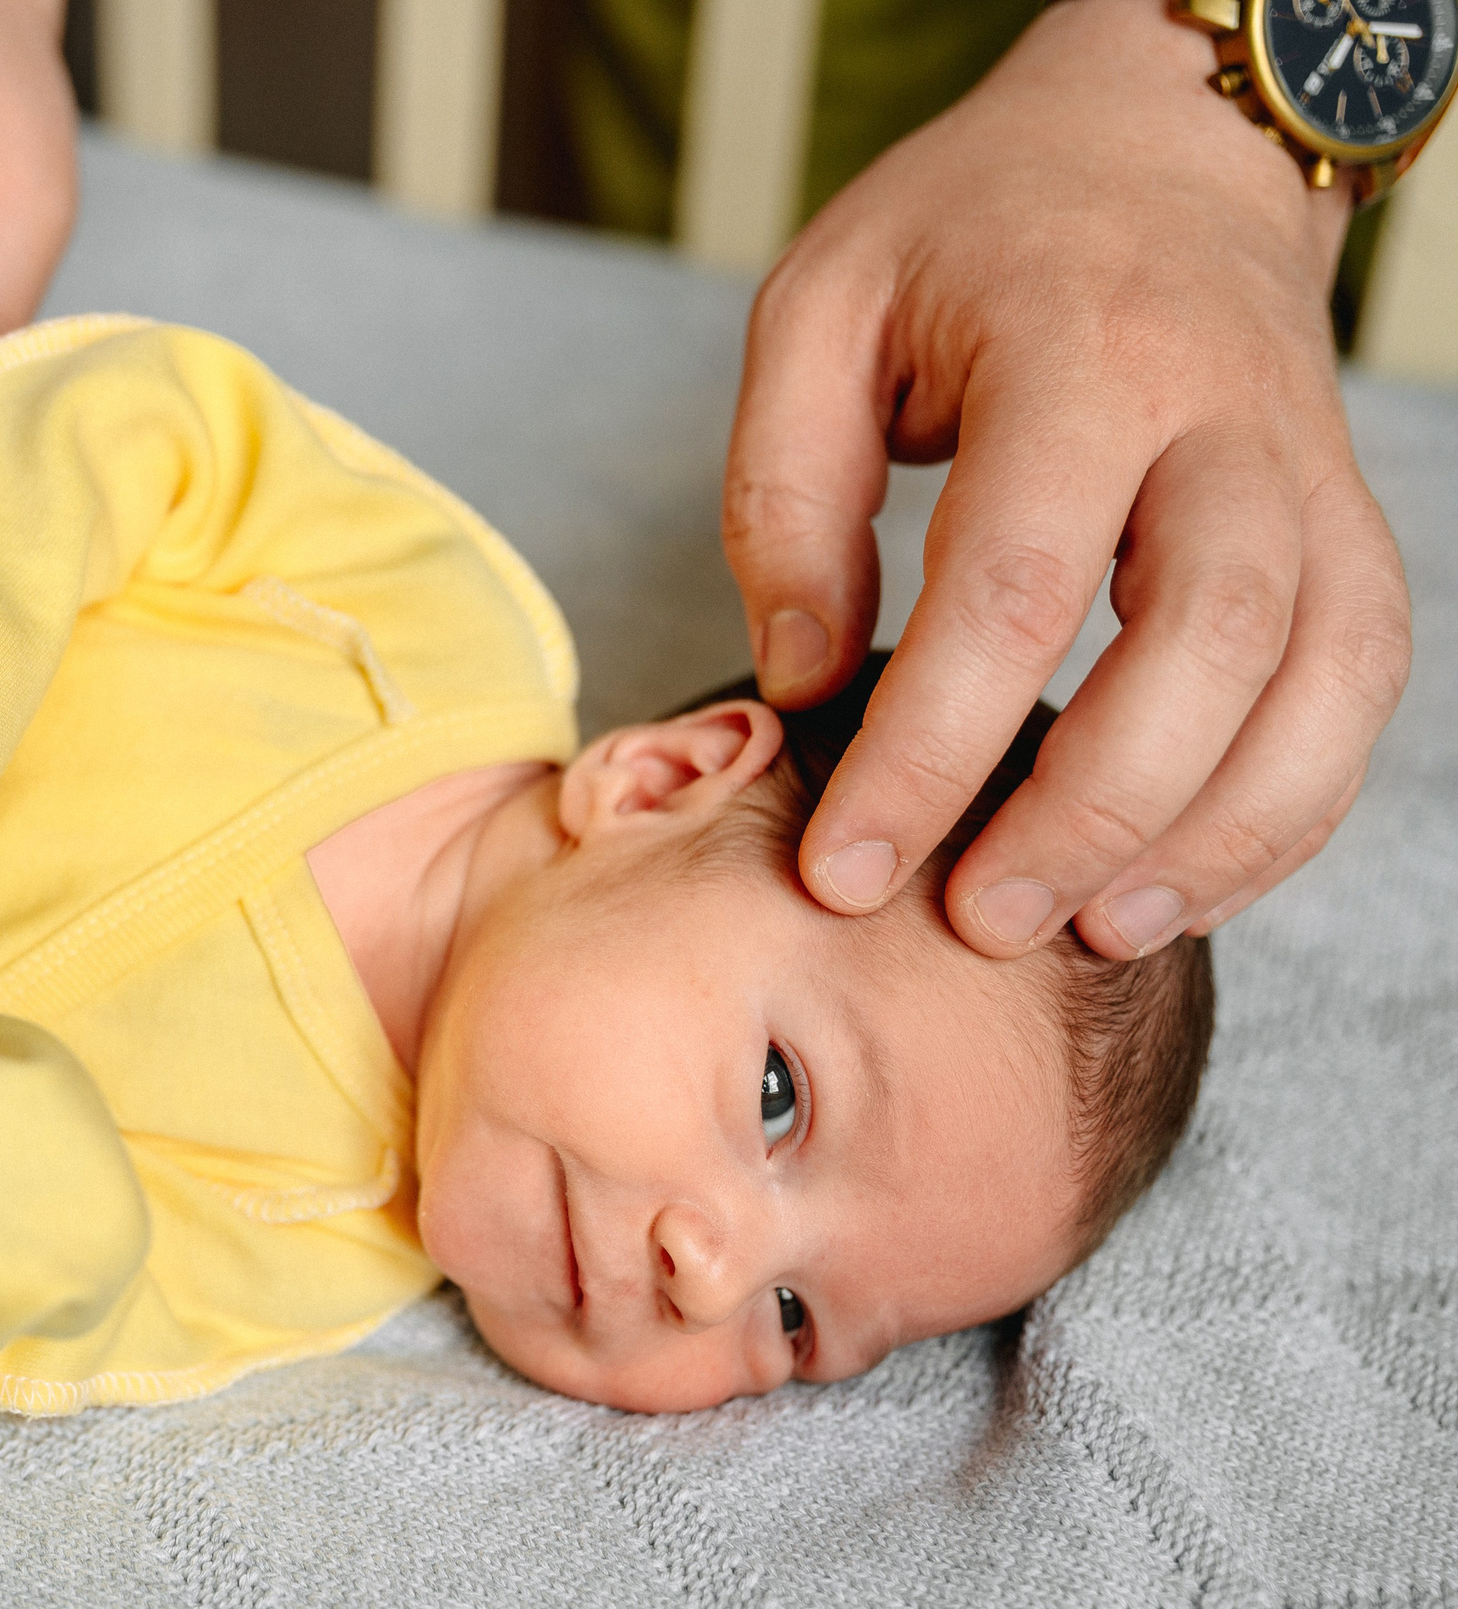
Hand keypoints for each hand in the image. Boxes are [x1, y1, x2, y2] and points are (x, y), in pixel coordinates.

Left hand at [723, 0, 1409, 960]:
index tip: (845, 866)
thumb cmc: (965, 234)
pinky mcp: (1344, 521)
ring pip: (1319, 675)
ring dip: (1214, 832)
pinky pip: (1357, 682)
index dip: (930, 749)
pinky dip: (1288, 804)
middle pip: (1205, 639)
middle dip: (1088, 810)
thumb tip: (806, 682)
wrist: (1157, 143)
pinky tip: (1179, 881)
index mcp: (1079, 352)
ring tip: (1087, 931)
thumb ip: (785, 494)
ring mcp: (1307, 469)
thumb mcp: (818, 311)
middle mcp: (1225, 415)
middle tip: (971, 918)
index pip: (1014, 584)